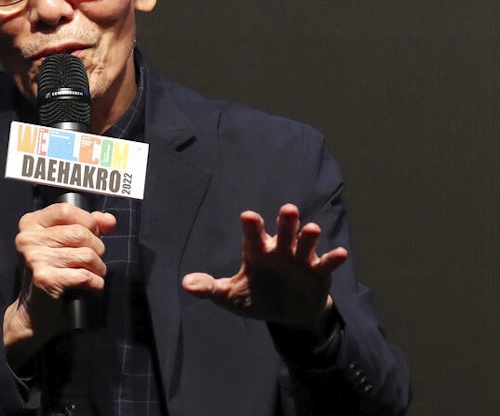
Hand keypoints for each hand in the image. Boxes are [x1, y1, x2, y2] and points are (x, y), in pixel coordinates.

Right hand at [3, 202, 115, 365]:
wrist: (34, 313)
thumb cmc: (52, 275)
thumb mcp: (65, 244)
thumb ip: (86, 226)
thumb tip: (108, 220)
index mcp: (30, 224)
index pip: (65, 209)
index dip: (87, 221)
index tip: (93, 233)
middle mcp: (28, 239)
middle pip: (80, 233)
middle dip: (96, 248)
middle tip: (92, 261)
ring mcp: (34, 258)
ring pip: (86, 254)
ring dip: (98, 268)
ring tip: (92, 274)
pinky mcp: (44, 279)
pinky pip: (85, 275)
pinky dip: (95, 283)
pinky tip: (89, 286)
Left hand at [182, 203, 347, 332]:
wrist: (288, 316)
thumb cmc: (257, 298)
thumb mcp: (231, 296)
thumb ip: (211, 288)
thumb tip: (186, 284)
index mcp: (257, 251)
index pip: (253, 235)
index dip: (252, 226)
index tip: (248, 217)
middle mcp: (280, 250)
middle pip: (283, 231)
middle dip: (286, 222)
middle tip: (288, 210)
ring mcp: (300, 259)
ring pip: (305, 242)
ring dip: (309, 236)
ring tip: (311, 230)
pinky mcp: (318, 274)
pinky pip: (327, 264)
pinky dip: (333, 259)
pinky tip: (340, 254)